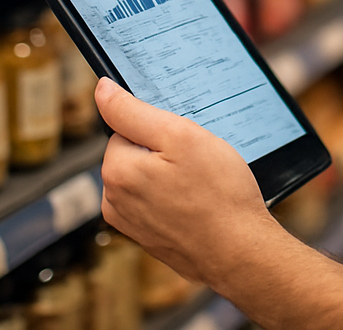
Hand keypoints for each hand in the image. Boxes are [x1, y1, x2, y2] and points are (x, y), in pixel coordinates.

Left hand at [94, 78, 287, 286]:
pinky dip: (177, 199)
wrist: (240, 253)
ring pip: (149, 178)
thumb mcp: (180, 136)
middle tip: (198, 162)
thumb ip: (133, 111)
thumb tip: (102, 89)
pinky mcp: (149, 239)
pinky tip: (200, 203)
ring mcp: (131, 224)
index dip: (161, 128)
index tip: (184, 141)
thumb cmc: (218, 193)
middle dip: (165, 152)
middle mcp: (114, 200)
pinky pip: (158, 203)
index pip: (127, 126)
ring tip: (201, 185)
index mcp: (115, 171)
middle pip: (137, 152)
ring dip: (171, 175)